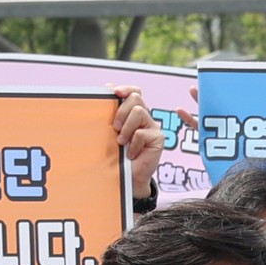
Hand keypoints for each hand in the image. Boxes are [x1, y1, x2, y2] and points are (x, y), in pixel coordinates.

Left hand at [113, 88, 162, 202]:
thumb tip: (107, 88)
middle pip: (136, 98)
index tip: (114, 92)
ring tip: (121, 141)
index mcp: (133, 112)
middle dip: (122, 110)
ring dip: (126, 127)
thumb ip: (111, 112)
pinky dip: (133, 144)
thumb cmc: (118, 154)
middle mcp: (145, 118)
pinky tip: (131, 153)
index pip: (134, 92)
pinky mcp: (158, 139)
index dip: (125, 89)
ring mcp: (152, 128)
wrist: (128, 176)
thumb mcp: (111, 130)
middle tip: (115, 126)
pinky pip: (142, 133)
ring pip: (139, 111)